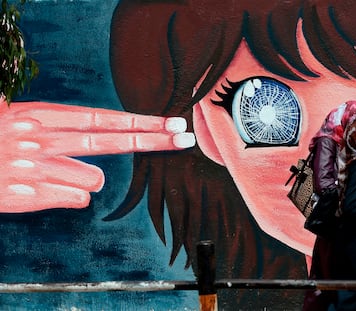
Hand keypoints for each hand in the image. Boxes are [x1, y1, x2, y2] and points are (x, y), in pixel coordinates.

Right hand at [0, 99, 195, 211]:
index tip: (168, 123)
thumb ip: (60, 128)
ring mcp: (39, 171)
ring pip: (93, 180)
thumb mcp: (22, 121)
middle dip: (152, 140)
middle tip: (182, 137)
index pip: (103, 119)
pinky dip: (70, 195)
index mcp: (41, 117)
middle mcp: (44, 141)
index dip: (139, 122)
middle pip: (111, 141)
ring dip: (85, 178)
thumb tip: (99, 139)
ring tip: (57, 172)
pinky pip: (76, 200)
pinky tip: (47, 188)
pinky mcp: (33, 198)